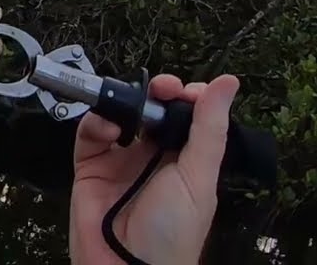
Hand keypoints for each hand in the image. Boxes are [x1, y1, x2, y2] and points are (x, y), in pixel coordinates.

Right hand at [69, 73, 239, 264]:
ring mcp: (120, 161)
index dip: (187, 98)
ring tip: (129, 104)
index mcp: (186, 161)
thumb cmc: (171, 233)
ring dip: (123, 102)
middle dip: (155, 93)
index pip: (188, 117)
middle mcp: (153, 157)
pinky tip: (107, 127)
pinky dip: (95, 123)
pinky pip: (89, 135)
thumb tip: (228, 83)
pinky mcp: (90, 166)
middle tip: (159, 88)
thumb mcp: (198, 177)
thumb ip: (208, 128)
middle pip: (152, 111)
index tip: (187, 90)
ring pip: (119, 116)